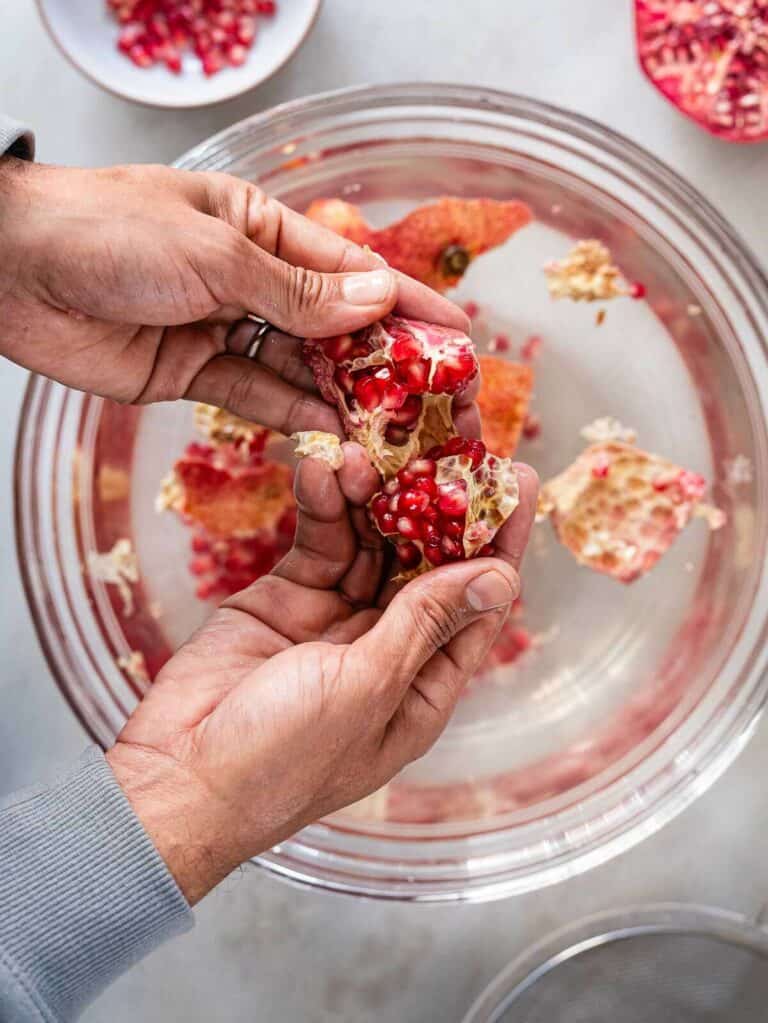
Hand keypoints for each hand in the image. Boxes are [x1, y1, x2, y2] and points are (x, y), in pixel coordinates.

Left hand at [0, 158, 470, 436]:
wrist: (11, 271)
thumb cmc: (112, 234)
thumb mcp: (215, 256)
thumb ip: (295, 292)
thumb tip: (375, 306)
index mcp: (261, 230)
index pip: (350, 272)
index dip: (407, 306)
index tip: (457, 337)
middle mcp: (250, 280)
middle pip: (332, 326)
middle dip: (381, 362)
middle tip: (430, 403)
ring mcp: (223, 328)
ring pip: (298, 367)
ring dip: (341, 396)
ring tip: (388, 431)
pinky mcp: (192, 373)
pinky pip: (254, 394)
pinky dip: (289, 414)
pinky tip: (328, 434)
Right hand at [107, 449, 537, 903]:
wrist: (178, 775)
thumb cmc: (283, 756)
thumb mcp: (366, 686)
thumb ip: (424, 623)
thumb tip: (498, 577)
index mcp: (422, 688)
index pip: (476, 604)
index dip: (499, 543)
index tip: (518, 482)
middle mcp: (387, 650)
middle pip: (426, 564)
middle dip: (436, 505)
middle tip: (447, 442)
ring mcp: (335, 620)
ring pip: (370, 544)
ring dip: (372, 497)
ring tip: (365, 452)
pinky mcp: (287, 597)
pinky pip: (318, 542)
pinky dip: (322, 505)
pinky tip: (322, 468)